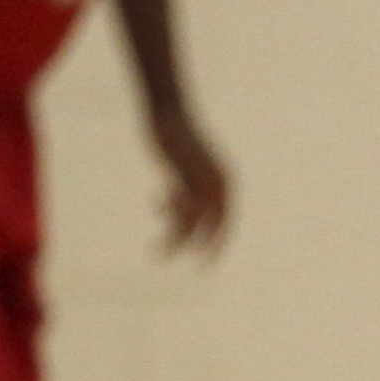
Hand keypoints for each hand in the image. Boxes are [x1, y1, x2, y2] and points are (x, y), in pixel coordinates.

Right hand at [148, 109, 229, 255]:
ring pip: (191, 221)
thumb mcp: (187, 169)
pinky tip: (153, 212)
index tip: (207, 260)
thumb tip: (183, 211)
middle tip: (200, 266)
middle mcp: (219, 182)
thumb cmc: (179, 140)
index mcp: (226, 182)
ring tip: (159, 252)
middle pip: (215, 224)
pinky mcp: (182, 174)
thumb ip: (190, 188)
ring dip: (175, 239)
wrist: (170, 114)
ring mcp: (202, 178)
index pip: (226, 219)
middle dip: (207, 246)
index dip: (219, 240)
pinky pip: (176, 206)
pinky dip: (165, 218)